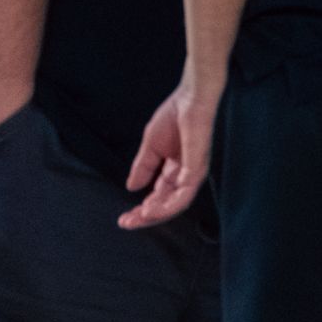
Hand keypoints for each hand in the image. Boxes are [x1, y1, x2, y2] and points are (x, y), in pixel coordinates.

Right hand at [121, 76, 219, 228]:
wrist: (190, 98)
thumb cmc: (175, 116)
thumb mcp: (151, 146)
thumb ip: (143, 167)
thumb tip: (131, 188)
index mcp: (176, 171)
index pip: (159, 197)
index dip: (142, 209)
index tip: (124, 218)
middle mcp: (186, 175)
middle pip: (167, 205)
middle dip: (146, 216)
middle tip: (126, 223)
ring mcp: (194, 173)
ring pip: (177, 204)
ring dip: (156, 214)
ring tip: (137, 218)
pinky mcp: (197, 167)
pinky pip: (184, 193)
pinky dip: (167, 203)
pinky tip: (150, 207)